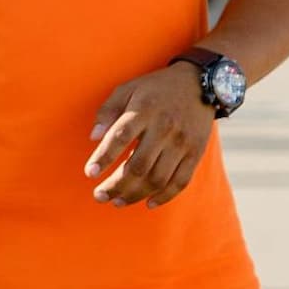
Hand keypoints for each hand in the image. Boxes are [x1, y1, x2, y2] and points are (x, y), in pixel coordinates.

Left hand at [85, 63, 214, 208]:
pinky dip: (165, 196)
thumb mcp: (127, 89)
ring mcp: (183, 142)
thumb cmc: (154, 89)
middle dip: (116, 185)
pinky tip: (148, 203)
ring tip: (117, 202)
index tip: (89, 173)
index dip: (104, 157)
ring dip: (135, 194)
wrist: (199, 84)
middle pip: (139, 165)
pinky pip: (181, 181)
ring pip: (158, 178)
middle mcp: (165, 128)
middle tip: (99, 195)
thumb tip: (93, 137)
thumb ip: (107, 111)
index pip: (120, 137)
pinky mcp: (196, 152)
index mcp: (144, 110)